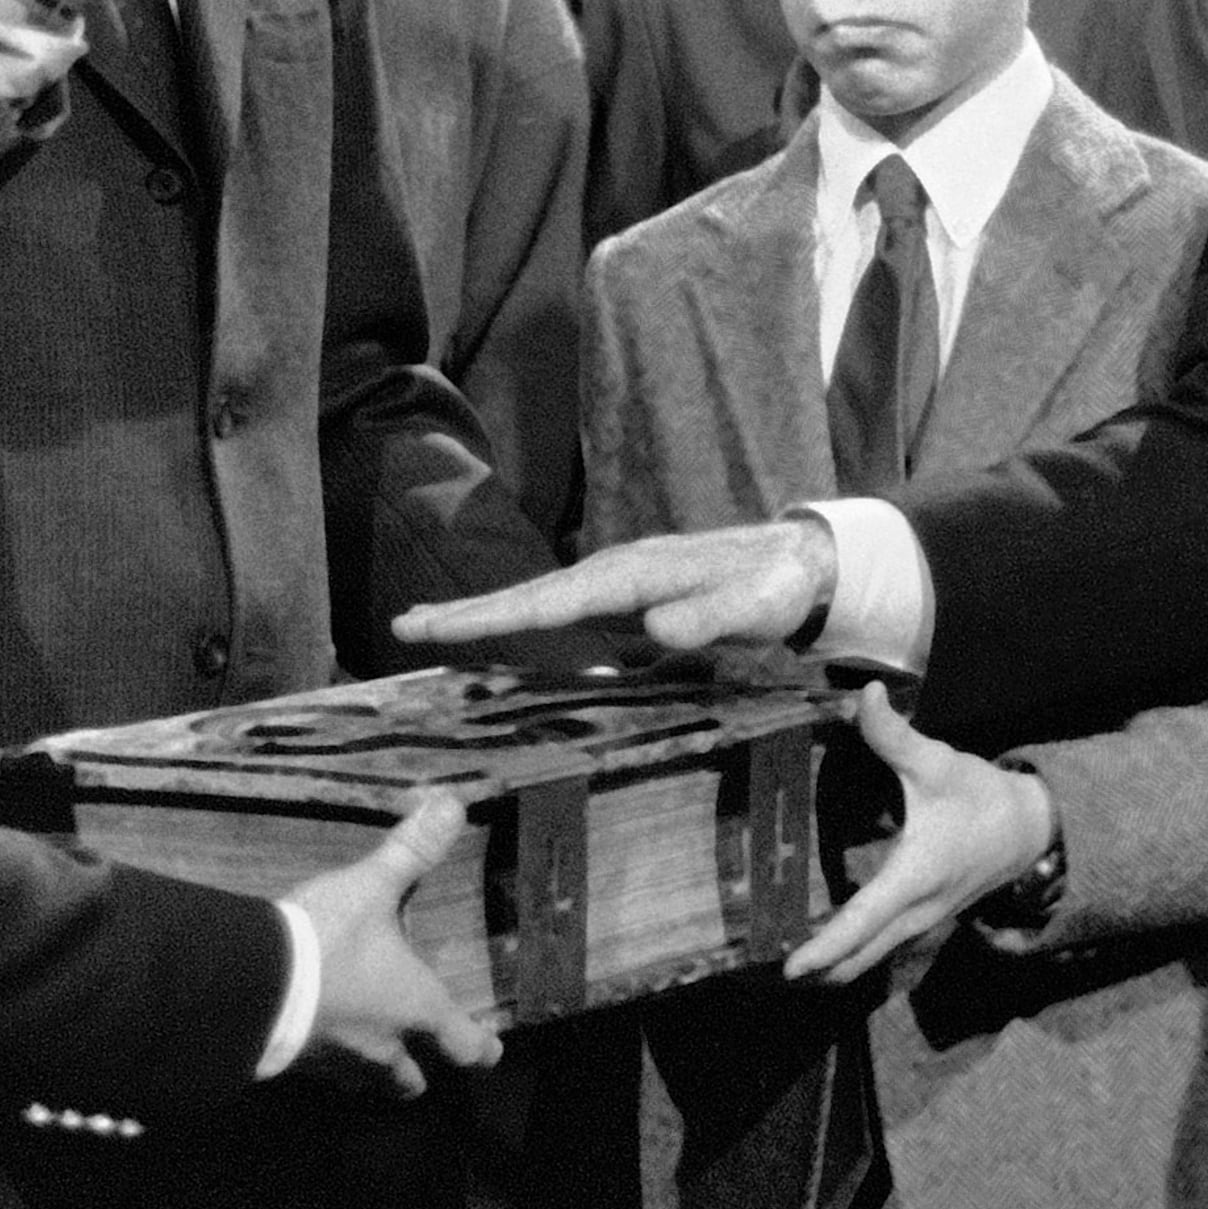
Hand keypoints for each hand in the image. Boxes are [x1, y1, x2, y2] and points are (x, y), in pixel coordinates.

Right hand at [289, 795, 500, 1094]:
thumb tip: (453, 805)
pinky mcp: (297, 1068)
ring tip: (367, 1047)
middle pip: (410, 1083)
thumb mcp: (372, 887)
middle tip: (420, 1057)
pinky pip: (323, 1074)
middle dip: (418, 1073)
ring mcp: (338, 1064)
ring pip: (367, 1083)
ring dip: (373, 1071)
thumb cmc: (327, 940)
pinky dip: (327, 1060)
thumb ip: (411, 851)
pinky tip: (316, 1036)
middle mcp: (383, 1047)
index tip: (489, 1051)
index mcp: (416, 1007)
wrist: (250, 985)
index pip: (465, 1047)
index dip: (481, 1049)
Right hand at [393, 518, 837, 652]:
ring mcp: (620, 589)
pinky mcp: (630, 606)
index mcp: (632, 573)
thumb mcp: (754, 605)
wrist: (803, 563)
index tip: (440, 626)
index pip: (549, 601)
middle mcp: (616, 575)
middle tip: (404, 626)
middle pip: (528, 597)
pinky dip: (524, 629)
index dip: (492, 617)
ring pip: (540, 606)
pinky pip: (565, 621)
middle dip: (466, 612)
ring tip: (426, 630)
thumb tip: (652, 627)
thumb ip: (709, 615)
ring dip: (484, 618)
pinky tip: (500, 645)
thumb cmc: (778, 584)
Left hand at [786, 685, 1055, 982]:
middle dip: (818, 971)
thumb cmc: (981, 797)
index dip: (826, 947)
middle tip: (766, 974)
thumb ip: (894, 735)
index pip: (863, 922)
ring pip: (870, 958)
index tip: (790, 969)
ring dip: (832, 967)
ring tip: (787, 967)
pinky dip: (851, 955)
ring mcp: (920, 922)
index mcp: (915, 877)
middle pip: (860, 957)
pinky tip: (822, 948)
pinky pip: (880, 948)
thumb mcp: (938, 762)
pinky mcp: (922, 920)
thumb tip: (863, 694)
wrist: (1030, 830)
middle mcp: (916, 911)